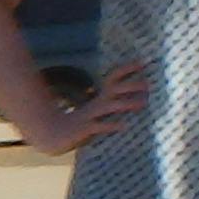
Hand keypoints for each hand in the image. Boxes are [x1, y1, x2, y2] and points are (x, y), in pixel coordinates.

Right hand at [30, 57, 147, 158]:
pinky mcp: (84, 130)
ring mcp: (89, 116)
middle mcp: (96, 104)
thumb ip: (113, 105)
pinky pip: (99, 127)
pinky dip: (111, 126)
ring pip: (109, 107)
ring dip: (126, 103)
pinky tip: (124, 126)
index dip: (127, 69)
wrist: (51, 136)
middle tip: (147, 84)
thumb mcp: (96, 111)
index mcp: (99, 98)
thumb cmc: (78, 125)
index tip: (143, 62)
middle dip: (131, 85)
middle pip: (114, 90)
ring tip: (143, 103)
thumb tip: (138, 99)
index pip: (113, 78)